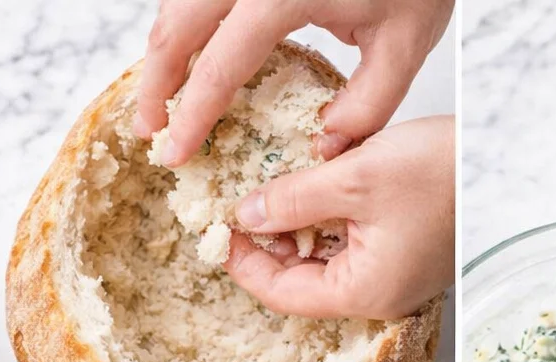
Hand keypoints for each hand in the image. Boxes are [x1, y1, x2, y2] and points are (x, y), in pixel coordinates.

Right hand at [135, 0, 452, 164]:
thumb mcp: (404, 45)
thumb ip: (366, 107)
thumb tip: (321, 150)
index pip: (219, 66)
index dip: (192, 115)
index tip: (176, 153)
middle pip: (177, 25)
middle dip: (155, 83)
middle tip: (151, 130)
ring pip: (178, 1)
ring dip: (165, 50)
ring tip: (165, 99)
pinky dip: (185, 23)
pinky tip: (190, 57)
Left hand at [224, 115, 452, 318]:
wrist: (500, 161)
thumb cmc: (441, 172)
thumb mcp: (352, 178)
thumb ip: (292, 200)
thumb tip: (246, 216)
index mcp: (365, 292)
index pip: (284, 297)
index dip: (244, 265)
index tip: (218, 232)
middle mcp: (379, 296)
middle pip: (302, 285)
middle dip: (266, 248)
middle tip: (234, 208)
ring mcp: (393, 279)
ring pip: (325, 265)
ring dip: (294, 233)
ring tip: (269, 194)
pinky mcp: (403, 257)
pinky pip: (351, 249)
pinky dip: (324, 225)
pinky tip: (311, 193)